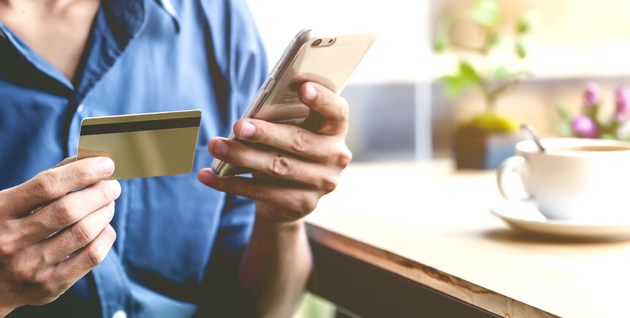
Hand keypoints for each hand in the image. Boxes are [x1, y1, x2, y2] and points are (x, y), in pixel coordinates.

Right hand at [0, 157, 119, 314]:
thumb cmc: (7, 230)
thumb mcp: (13, 203)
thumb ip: (47, 181)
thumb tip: (88, 159)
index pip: (46, 186)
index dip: (81, 172)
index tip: (106, 164)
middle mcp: (11, 241)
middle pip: (69, 209)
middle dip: (100, 192)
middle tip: (113, 186)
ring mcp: (30, 267)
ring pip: (84, 232)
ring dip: (105, 212)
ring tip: (108, 204)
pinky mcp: (49, 286)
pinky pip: (92, 256)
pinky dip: (106, 235)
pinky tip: (104, 227)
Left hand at [199, 82, 351, 222]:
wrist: (289, 197)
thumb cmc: (286, 146)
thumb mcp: (290, 128)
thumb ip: (282, 118)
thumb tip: (249, 118)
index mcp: (336, 129)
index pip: (336, 111)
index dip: (322, 99)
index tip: (303, 87)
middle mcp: (336, 156)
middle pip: (299, 142)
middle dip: (265, 134)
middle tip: (238, 126)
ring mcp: (322, 183)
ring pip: (278, 167)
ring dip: (242, 156)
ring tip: (215, 146)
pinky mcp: (303, 205)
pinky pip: (262, 193)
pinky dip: (231, 184)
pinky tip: (209, 175)